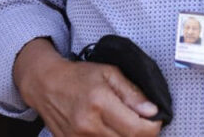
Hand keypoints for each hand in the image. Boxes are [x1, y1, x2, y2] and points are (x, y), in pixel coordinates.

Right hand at [15, 38, 160, 136]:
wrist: (46, 84)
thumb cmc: (79, 76)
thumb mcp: (110, 73)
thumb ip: (132, 92)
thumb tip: (152, 111)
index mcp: (100, 104)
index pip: (136, 129)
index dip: (153, 127)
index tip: (157, 120)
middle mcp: (88, 125)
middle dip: (143, 134)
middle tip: (146, 122)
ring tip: (129, 125)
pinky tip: (114, 130)